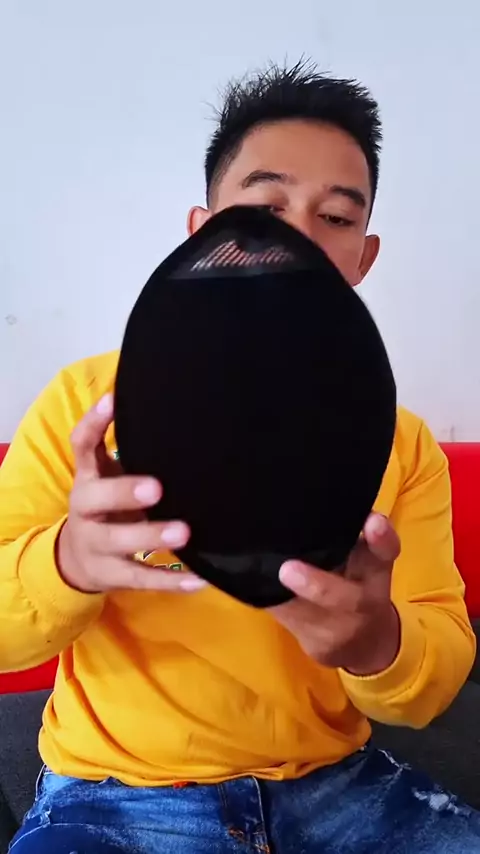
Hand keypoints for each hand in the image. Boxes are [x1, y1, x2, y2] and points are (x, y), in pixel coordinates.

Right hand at [57, 394, 205, 594]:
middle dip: (124, 492)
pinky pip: (142, 579)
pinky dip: (170, 581)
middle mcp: (85, 510)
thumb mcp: (107, 475)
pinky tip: (198, 581)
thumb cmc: (106, 505)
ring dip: (151, 536)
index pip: (82, 445)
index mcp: (87, 478)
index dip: (94, 422)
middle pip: (96, 499)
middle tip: (157, 488)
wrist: (76, 559)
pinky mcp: (113, 574)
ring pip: (119, 542)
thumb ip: (130, 449)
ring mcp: (97, 545)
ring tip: (183, 533)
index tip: (112, 400)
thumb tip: (171, 409)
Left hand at [270, 514, 400, 675]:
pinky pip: (288, 623)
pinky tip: (252, 587)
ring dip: (283, 599)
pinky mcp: (316, 644)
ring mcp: (338, 629)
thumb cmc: (358, 584)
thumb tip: (327, 503)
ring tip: (261, 578)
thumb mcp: (367, 561)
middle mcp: (363, 602)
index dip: (381, 538)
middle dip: (316, 585)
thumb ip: (356, 535)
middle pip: (345, 597)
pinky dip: (271, 604)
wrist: (364, 646)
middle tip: (286, 570)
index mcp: (376, 571)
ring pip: (306, 616)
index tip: (372, 521)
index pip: (384, 553)